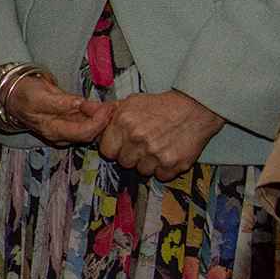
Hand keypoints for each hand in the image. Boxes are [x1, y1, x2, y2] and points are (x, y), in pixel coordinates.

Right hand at [7, 74, 114, 148]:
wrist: (13, 96)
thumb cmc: (25, 94)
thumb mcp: (40, 95)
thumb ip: (61, 102)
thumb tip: (81, 103)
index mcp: (54, 131)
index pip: (85, 132)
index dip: (99, 121)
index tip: (107, 107)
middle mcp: (62, 136)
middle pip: (92, 134)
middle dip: (105, 121)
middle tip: (115, 105)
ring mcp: (67, 131)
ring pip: (92, 130)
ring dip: (103, 119)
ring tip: (112, 105)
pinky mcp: (70, 125)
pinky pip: (88, 124)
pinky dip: (98, 116)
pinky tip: (103, 107)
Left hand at [96, 89, 223, 179]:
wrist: (195, 109)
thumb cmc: (160, 106)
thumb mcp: (131, 102)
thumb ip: (107, 110)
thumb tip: (83, 108)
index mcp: (123, 123)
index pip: (106, 151)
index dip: (114, 148)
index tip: (123, 144)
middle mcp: (138, 139)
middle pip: (124, 163)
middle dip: (131, 156)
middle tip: (143, 145)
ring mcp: (156, 153)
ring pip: (142, 171)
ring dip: (148, 163)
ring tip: (156, 148)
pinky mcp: (174, 164)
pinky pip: (161, 176)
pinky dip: (164, 169)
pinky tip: (168, 154)